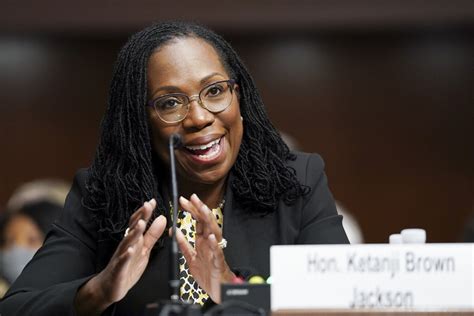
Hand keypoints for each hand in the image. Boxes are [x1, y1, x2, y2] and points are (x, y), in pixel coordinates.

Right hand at [75, 199, 166, 314]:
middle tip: (147, 206)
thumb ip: (153, 234)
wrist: (111, 286)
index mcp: (134, 240)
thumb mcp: (144, 249)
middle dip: (140, 217)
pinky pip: (122, 262)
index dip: (145, 213)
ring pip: (127, 242)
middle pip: (133, 229)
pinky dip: (126, 256)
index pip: (138, 223)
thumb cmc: (128, 266)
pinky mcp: (118, 269)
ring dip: (133, 233)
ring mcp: (121, 256)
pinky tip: (130, 250)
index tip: (152, 201)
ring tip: (140, 223)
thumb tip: (162, 218)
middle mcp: (127, 245)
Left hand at [176, 194, 234, 302]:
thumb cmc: (207, 273)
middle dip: (199, 209)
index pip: (198, 221)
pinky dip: (214, 244)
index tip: (184, 200)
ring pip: (214, 232)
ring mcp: (215, 251)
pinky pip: (216, 251)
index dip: (192, 210)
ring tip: (203, 210)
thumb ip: (184, 245)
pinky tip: (210, 236)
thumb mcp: (191, 258)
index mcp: (203, 241)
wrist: (218, 290)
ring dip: (208, 221)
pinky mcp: (218, 262)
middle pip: (206, 222)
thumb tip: (176, 232)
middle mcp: (210, 243)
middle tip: (192, 198)